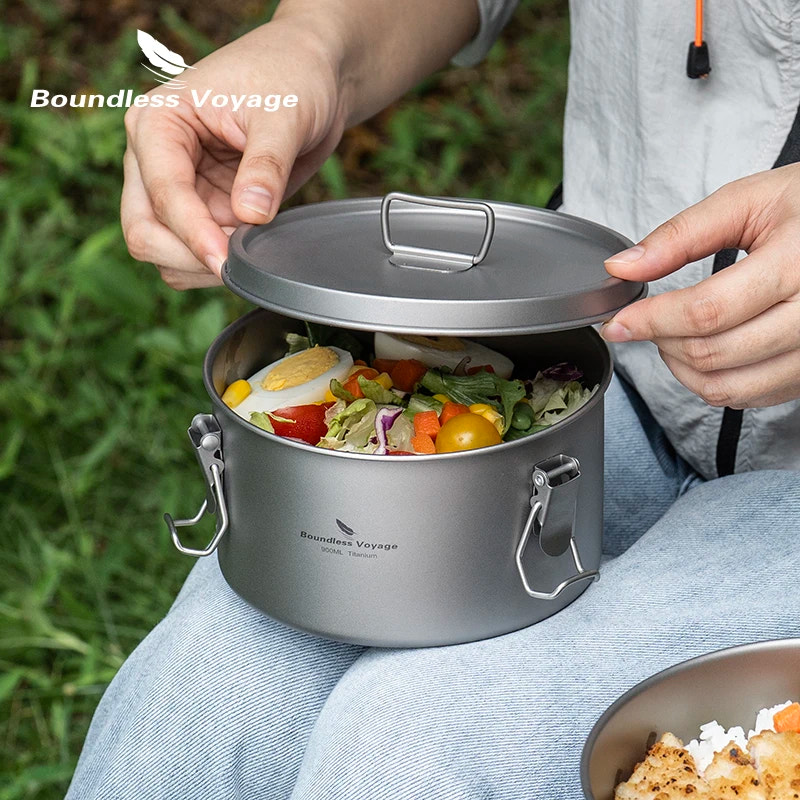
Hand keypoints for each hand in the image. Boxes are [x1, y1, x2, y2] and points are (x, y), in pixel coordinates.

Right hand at [120, 0, 478, 289]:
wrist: (313, 79)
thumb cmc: (290, 76)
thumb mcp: (284, 115)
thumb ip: (266, 166)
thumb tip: (250, 215)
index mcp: (157, 123)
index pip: (162, 193)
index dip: (192, 233)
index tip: (226, 260)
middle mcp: (154, 160)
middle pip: (145, 232)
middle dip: (188, 257)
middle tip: (239, 263)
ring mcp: (179, 190)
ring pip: (165, 253)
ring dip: (203, 267)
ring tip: (251, 251)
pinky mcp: (205, 211)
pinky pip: (196, 256)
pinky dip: (220, 264)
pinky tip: (252, 251)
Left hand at [601, 164, 799, 407]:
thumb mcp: (749, 201)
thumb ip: (681, 235)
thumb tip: (622, 267)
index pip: (708, 311)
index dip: (651, 321)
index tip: (617, 322)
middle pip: (714, 353)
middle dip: (662, 342)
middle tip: (645, 321)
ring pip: (728, 386)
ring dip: (682, 368)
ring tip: (672, 336)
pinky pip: (752, 397)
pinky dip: (714, 382)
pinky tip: (705, 351)